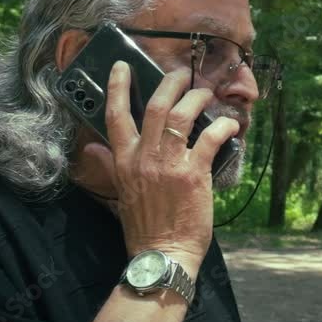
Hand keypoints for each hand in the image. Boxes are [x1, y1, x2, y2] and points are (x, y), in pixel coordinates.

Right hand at [78, 61, 238, 275]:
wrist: (162, 255)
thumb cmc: (143, 227)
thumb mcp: (119, 192)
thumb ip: (109, 165)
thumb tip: (93, 148)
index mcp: (124, 161)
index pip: (116, 115)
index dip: (118, 87)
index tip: (122, 66)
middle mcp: (144, 157)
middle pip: (155, 106)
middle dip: (170, 83)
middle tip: (182, 74)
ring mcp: (168, 164)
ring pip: (181, 115)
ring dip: (197, 98)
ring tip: (205, 94)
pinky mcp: (194, 173)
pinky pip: (209, 138)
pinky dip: (222, 127)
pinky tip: (229, 126)